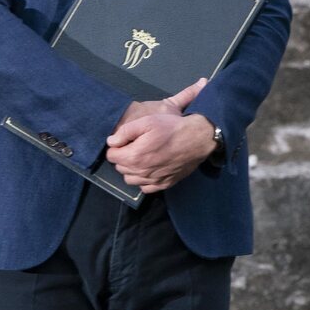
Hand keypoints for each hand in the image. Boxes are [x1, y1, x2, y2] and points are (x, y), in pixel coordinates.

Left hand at [106, 78, 214, 193]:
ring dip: (131, 170)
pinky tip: (150, 169)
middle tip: (135, 146)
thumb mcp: (147, 121)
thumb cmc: (172, 128)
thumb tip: (111, 142)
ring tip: (141, 158)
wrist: (197, 139)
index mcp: (134, 156)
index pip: (111, 156)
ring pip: (130, 180)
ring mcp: (153, 180)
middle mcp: (141, 172)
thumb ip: (125, 132)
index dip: (116, 147)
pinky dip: (144, 181)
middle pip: (120, 168)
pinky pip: (145, 188)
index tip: (126, 141)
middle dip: (123, 157)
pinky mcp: (164, 184)